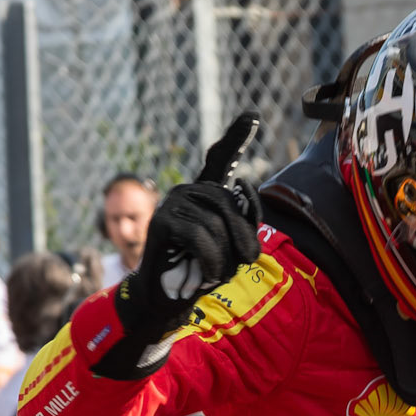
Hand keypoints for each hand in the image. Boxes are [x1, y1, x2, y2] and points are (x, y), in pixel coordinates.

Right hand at [116, 114, 261, 352]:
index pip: (221, 160)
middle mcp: (188, 191)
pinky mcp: (161, 222)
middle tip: (248, 261)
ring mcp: (172, 203)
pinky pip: (200, 237)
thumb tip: (246, 191)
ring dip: (225, 256)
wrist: (167, 299)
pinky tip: (208, 275)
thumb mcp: (232, 248)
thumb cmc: (201, 273)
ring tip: (215, 273)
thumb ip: (243, 224)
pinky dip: (211, 261)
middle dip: (244, 236)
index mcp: (207, 195)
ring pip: (216, 224)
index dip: (237, 137)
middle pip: (229, 203)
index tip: (254, 115)